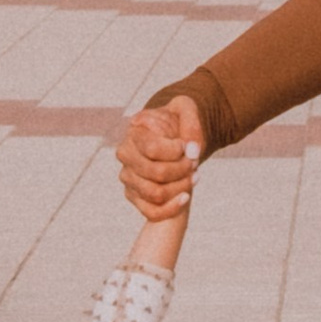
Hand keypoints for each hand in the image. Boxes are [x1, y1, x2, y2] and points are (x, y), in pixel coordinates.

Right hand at [118, 95, 203, 220]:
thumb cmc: (177, 122)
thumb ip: (191, 122)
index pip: (153, 149)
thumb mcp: (187, 109)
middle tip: (194, 163)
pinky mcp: (133, 195)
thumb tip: (191, 147)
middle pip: (156, 173)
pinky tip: (186, 197)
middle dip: (183, 170)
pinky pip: (152, 211)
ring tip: (194, 176)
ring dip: (181, 187)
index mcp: (134, 133)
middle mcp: (126, 155)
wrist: (171, 137)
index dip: (176, 152)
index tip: (187, 147)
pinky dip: (172, 208)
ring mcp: (128, 177)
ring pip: (156, 194)